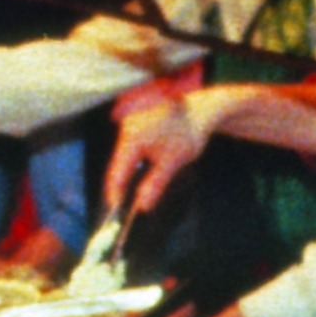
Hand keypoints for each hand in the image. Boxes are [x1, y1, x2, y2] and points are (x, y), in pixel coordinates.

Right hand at [104, 77, 230, 217]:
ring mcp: (130, 120)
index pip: (117, 171)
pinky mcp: (135, 119)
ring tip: (136, 183)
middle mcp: (127, 126)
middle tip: (122, 204)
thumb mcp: (173, 162)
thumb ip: (155, 184)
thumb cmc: (189, 132)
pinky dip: (134, 158)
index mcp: (133, 137)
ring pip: (125, 153)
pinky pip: (130, 144)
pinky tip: (145, 164)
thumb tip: (142, 206)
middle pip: (119, 162)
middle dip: (121, 183)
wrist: (201, 108)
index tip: (114, 208)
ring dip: (129, 170)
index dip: (115, 191)